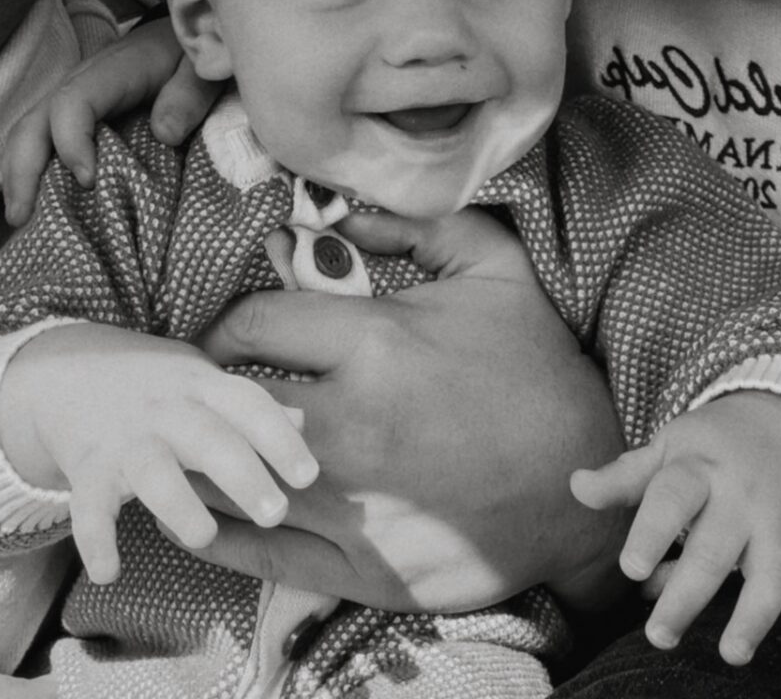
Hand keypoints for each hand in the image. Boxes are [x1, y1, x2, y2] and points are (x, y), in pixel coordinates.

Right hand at [0, 19, 223, 224]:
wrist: (185, 35)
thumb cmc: (193, 57)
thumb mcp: (203, 70)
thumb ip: (190, 96)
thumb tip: (164, 133)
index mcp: (113, 72)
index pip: (72, 101)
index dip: (71, 141)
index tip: (88, 181)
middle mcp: (81, 85)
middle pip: (33, 123)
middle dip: (22, 171)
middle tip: (23, 219)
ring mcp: (72, 101)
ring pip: (28, 135)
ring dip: (17, 177)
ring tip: (20, 222)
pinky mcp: (75, 117)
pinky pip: (41, 142)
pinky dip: (31, 173)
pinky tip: (36, 208)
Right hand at [0, 322, 316, 585]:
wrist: (59, 369)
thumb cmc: (151, 383)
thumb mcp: (200, 380)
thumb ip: (249, 406)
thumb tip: (304, 421)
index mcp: (200, 385)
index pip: (248, 405)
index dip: (280, 439)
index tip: (309, 476)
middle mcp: (165, 409)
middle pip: (208, 439)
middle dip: (243, 475)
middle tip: (277, 513)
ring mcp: (124, 438)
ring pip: (153, 471)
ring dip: (179, 503)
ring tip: (204, 536)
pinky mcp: (86, 467)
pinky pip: (88, 506)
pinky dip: (95, 539)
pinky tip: (108, 573)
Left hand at [190, 208, 629, 612]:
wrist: (587, 487)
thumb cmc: (538, 372)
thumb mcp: (498, 273)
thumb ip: (420, 226)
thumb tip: (342, 211)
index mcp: (377, 346)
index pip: (250, 325)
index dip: (220, 328)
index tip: (220, 342)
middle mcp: (353, 427)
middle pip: (229, 406)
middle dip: (205, 398)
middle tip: (198, 399)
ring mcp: (354, 506)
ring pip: (232, 481)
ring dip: (203, 465)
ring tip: (193, 455)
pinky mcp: (362, 569)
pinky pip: (258, 554)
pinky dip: (216, 536)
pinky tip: (199, 519)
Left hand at [570, 391, 780, 664]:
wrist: (780, 418)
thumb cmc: (708, 446)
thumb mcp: (666, 449)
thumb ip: (624, 477)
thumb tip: (576, 485)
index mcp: (698, 470)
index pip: (672, 498)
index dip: (653, 531)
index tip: (633, 569)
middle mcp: (741, 497)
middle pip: (715, 548)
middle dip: (688, 594)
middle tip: (659, 635)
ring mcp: (777, 521)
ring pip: (772, 570)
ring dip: (755, 614)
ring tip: (732, 654)